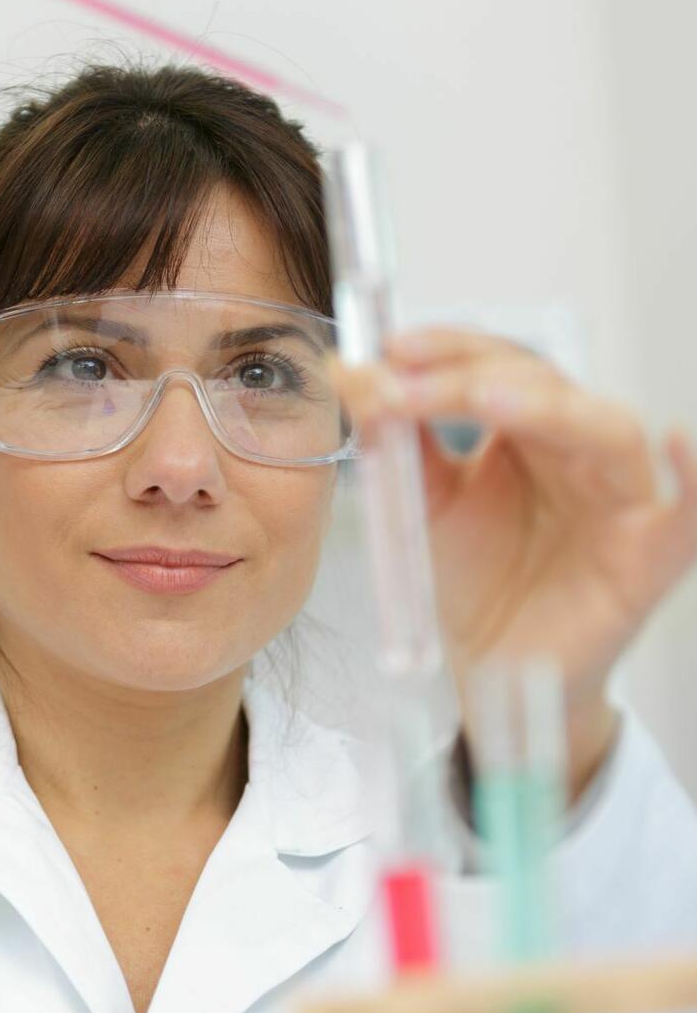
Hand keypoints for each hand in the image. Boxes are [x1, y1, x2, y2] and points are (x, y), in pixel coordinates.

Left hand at [333, 329, 696, 797]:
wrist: (495, 665)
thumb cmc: (477, 578)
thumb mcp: (426, 502)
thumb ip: (397, 440)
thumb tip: (349, 373)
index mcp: (528, 431)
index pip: (495, 365)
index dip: (446, 349)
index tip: (386, 347)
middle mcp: (577, 451)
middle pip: (543, 384)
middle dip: (468, 375)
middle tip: (403, 378)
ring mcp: (617, 499)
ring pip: (603, 429)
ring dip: (544, 406)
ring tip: (482, 398)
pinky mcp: (648, 556)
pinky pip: (689, 513)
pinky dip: (694, 478)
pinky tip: (674, 442)